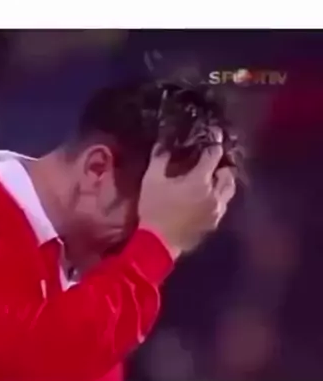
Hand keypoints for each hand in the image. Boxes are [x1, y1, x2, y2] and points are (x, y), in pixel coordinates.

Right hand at [138, 133, 235, 258]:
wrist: (158, 244)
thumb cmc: (154, 209)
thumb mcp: (151, 180)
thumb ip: (160, 158)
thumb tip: (164, 142)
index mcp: (200, 180)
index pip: (214, 155)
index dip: (214, 143)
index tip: (212, 136)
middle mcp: (215, 194)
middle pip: (228, 173)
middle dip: (222, 164)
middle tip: (212, 161)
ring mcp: (217, 210)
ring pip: (229, 190)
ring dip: (223, 181)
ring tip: (213, 179)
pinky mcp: (214, 223)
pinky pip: (223, 205)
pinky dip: (219, 197)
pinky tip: (207, 197)